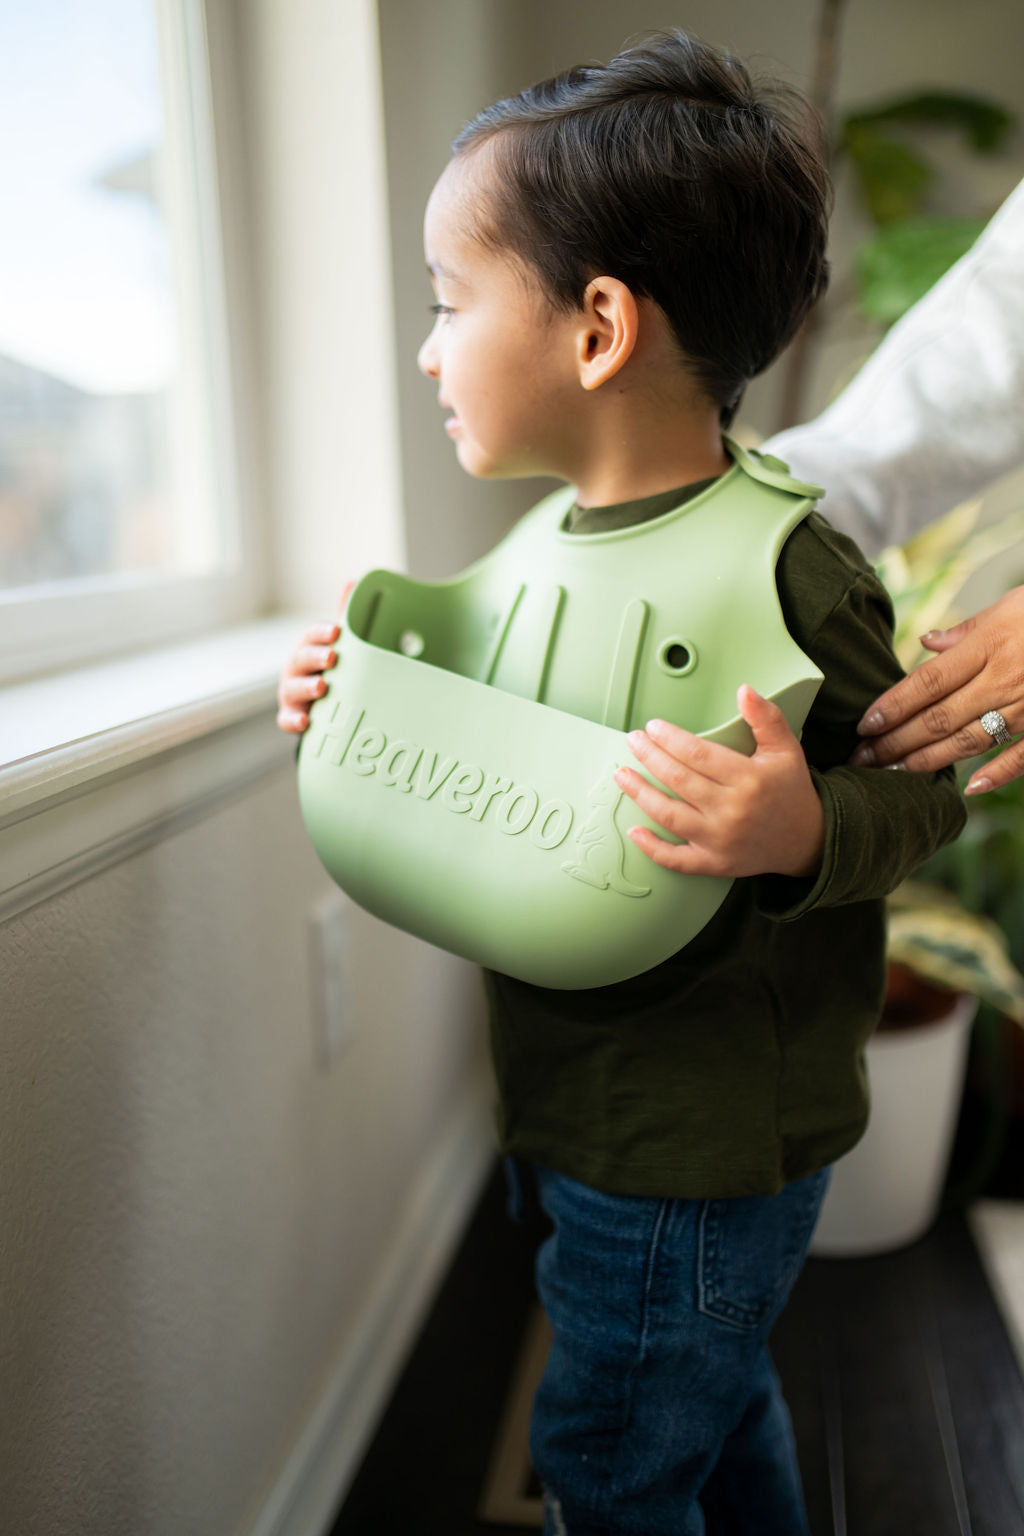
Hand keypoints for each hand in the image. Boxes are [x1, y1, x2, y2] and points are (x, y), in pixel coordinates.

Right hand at [275, 583, 353, 733]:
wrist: (321, 706)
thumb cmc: (331, 670)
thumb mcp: (339, 645)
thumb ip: (346, 617)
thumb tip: (354, 581)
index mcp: (309, 647)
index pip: (312, 635)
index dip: (322, 632)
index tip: (336, 631)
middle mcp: (296, 668)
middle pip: (301, 659)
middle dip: (315, 656)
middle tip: (332, 657)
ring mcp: (291, 694)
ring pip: (293, 688)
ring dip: (306, 687)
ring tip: (321, 687)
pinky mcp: (291, 717)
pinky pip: (287, 720)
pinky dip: (294, 721)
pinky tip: (306, 722)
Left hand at [615, 685, 824, 878]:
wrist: (807, 840)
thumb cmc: (790, 790)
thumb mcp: (786, 749)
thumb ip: (765, 718)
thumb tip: (744, 690)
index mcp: (748, 779)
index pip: (698, 754)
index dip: (670, 739)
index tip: (652, 727)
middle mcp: (732, 810)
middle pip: (678, 780)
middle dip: (649, 758)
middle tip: (633, 742)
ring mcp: (721, 840)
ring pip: (670, 816)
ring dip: (641, 794)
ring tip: (622, 775)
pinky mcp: (714, 863)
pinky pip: (677, 860)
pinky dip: (652, 848)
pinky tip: (634, 831)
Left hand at [850, 583, 1023, 793]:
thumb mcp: (1009, 607)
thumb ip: (966, 630)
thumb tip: (926, 643)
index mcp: (988, 646)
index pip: (928, 681)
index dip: (892, 706)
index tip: (864, 726)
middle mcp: (1004, 679)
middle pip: (939, 718)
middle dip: (895, 742)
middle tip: (861, 759)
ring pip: (969, 741)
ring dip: (927, 761)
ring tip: (893, 773)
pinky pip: (1023, 755)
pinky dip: (997, 774)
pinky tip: (968, 788)